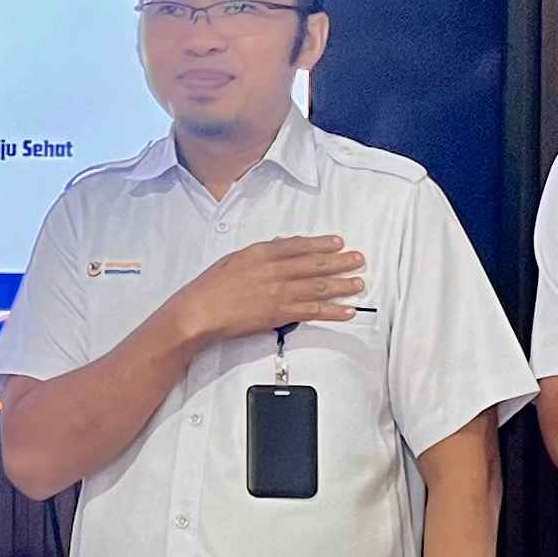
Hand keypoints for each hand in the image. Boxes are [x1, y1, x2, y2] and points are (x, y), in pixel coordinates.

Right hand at [167, 234, 366, 348]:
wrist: (199, 312)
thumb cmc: (210, 288)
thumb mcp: (234, 260)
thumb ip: (258, 255)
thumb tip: (279, 250)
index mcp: (261, 253)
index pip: (299, 246)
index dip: (321, 244)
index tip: (337, 243)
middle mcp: (274, 270)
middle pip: (314, 264)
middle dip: (340, 261)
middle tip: (358, 259)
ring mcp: (279, 292)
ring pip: (318, 286)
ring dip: (342, 285)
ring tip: (358, 283)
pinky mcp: (280, 314)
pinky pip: (313, 311)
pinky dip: (333, 311)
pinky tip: (347, 310)